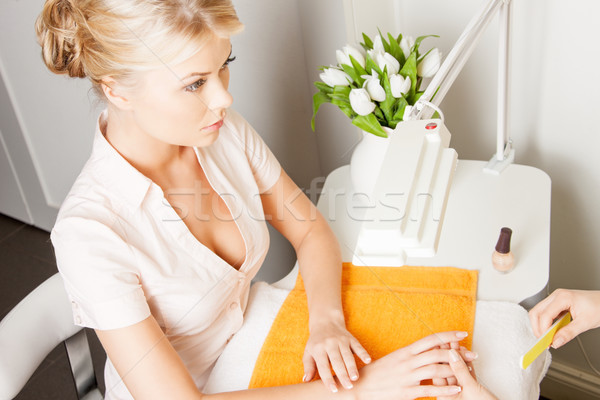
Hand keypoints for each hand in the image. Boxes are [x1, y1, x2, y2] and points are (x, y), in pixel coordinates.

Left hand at [302, 318, 370, 391]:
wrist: (325, 322)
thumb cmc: (316, 342)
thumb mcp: (308, 352)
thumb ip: (308, 367)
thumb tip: (305, 380)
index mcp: (318, 349)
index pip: (323, 366)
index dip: (328, 378)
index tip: (333, 389)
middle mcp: (330, 343)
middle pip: (337, 361)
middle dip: (343, 374)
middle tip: (348, 386)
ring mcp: (341, 340)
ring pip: (347, 355)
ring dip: (352, 366)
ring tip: (355, 378)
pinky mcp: (350, 338)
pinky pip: (358, 346)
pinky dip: (363, 353)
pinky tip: (368, 360)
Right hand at [352, 331, 467, 399]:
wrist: (360, 385)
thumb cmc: (377, 373)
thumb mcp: (394, 359)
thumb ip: (411, 356)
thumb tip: (426, 353)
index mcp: (406, 351)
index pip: (431, 339)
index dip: (448, 336)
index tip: (463, 334)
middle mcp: (408, 361)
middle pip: (438, 353)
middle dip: (458, 353)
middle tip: (473, 355)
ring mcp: (407, 376)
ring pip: (436, 369)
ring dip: (455, 371)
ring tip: (468, 373)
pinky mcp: (406, 391)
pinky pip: (429, 389)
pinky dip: (445, 390)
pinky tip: (456, 390)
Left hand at [437, 349, 496, 399]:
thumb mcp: (470, 388)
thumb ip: (459, 371)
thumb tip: (451, 353)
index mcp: (445, 397)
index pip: (438, 374)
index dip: (438, 358)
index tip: (438, 344)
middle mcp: (451, 395)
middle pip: (446, 371)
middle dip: (448, 355)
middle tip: (448, 340)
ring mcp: (461, 392)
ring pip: (457, 371)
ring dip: (458, 357)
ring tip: (456, 343)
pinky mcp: (472, 390)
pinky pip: (467, 375)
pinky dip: (466, 364)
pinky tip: (465, 353)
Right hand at [529, 289, 599, 347]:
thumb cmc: (599, 307)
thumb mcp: (585, 322)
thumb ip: (569, 333)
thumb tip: (556, 341)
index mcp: (563, 297)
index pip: (545, 315)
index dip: (543, 330)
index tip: (546, 342)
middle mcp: (556, 296)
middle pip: (536, 312)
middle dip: (537, 328)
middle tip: (544, 340)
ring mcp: (556, 298)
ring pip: (538, 312)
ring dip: (540, 325)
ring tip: (548, 337)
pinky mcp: (557, 303)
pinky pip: (545, 313)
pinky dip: (545, 323)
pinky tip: (552, 331)